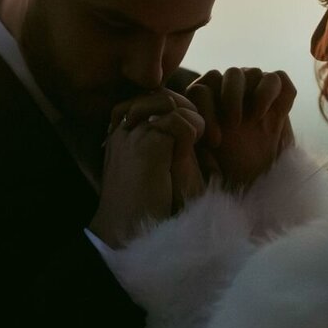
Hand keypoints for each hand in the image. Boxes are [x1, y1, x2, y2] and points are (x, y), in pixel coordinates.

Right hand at [89, 90, 204, 247]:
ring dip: (194, 118)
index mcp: (121, 132)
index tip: (195, 131)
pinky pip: (178, 121)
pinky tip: (203, 147)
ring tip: (206, 139)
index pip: (152, 99)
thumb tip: (191, 120)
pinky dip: (195, 131)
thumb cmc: (146, 205)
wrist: (129, 232)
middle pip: (161, 95)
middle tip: (205, 132)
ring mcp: (133, 135)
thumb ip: (164, 142)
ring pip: (170, 103)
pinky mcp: (147, 145)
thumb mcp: (154, 166)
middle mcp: (123, 128)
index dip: (177, 107)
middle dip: (187, 107)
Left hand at [187, 68, 295, 188]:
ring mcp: (254, 89)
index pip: (202, 89)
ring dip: (257, 96)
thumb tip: (182, 126)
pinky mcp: (279, 95)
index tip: (216, 141)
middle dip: (232, 98)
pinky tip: (272, 122)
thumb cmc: (225, 171)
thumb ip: (188, 142)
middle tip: (235, 125)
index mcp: (204, 101)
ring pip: (255, 72)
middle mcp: (229, 89)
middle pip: (231, 74)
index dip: (207, 111)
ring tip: (256, 121)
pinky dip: (278, 96)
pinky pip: (279, 79)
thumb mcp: (200, 162)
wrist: (254, 182)